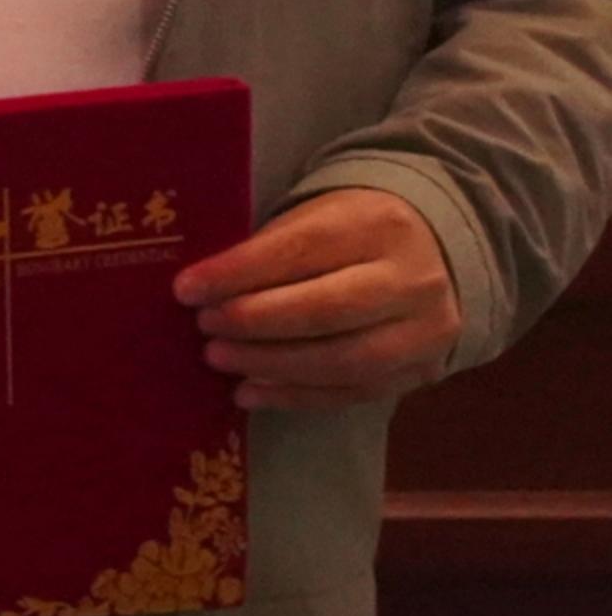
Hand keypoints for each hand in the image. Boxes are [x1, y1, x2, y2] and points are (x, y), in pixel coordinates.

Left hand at [175, 187, 459, 410]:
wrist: (430, 255)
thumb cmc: (347, 234)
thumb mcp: (312, 220)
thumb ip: (265, 252)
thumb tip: (196, 292)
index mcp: (379, 225)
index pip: (303, 249)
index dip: (239, 273)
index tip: (186, 290)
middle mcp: (413, 279)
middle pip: (328, 310)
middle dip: (255, 322)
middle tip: (205, 327)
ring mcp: (426, 330)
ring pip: (344, 360)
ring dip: (270, 364)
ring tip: (219, 357)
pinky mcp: (422, 370)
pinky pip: (353, 393)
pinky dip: (293, 395)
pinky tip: (248, 392)